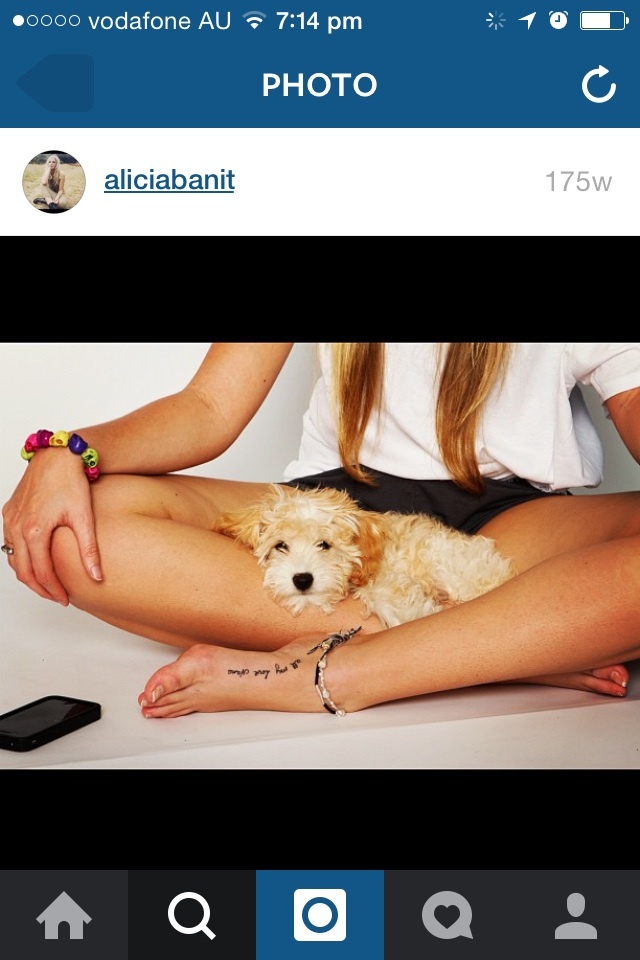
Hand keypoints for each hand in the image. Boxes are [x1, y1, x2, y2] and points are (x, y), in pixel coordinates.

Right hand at [2, 451, 102, 603]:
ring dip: (28, 574)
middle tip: (57, 597)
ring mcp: (10, 519)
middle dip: (40, 588)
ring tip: (48, 583)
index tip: (66, 599)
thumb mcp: (84, 517)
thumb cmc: (71, 481)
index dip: (54, 590)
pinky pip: (9, 543)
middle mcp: (17, 527)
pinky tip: (37, 561)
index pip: (42, 572)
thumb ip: (89, 550)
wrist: (57, 455)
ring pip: (13, 558)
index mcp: (34, 531)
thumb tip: (97, 577)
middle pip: (23, 571)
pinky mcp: (9, 512)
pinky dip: (20, 557)